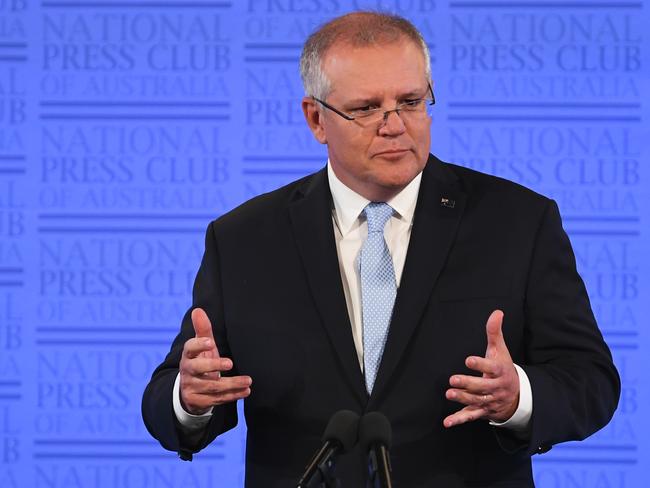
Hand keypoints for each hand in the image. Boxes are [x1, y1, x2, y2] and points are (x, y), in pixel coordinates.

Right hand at [179, 308, 251, 414]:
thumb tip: (198, 309)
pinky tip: (246, 391)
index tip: (211, 343)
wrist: (190, 391)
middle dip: (213, 366)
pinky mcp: (198, 401)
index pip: (189, 348)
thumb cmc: (201, 361)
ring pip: (212, 386)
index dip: (199, 345)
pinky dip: (232, 396)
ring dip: (232, 384)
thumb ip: (203, 330)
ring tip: (248, 380)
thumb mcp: (202, 347)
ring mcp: (191, 388)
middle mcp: (187, 372)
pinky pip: (217, 399)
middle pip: (197, 368)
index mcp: (188, 356)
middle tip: (230, 363)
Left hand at [443, 310, 519, 427]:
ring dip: (462, 399)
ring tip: (449, 393)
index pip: (491, 367)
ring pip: (476, 401)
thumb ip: (495, 332)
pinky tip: (447, 422)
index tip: (468, 359)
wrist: (516, 395)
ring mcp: (489, 400)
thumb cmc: (503, 368)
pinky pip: (470, 416)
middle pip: (482, 387)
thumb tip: (497, 312)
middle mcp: (495, 388)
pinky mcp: (482, 411)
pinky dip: (459, 420)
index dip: (481, 364)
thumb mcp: (501, 350)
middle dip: (468, 384)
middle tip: (453, 380)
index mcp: (500, 371)